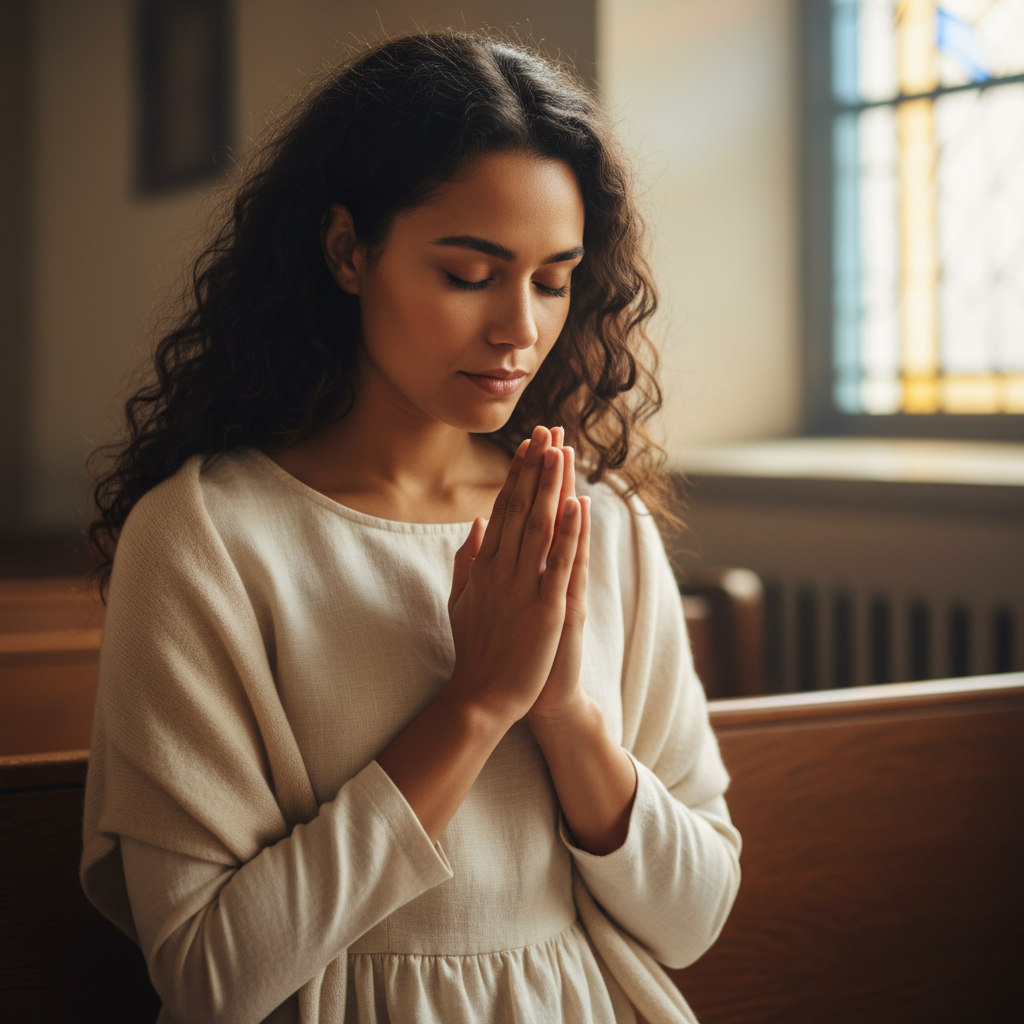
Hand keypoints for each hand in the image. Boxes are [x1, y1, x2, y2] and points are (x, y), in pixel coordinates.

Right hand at [446, 425, 582, 724]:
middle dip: (535, 468)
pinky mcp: (545, 612)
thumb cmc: (476, 650)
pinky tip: (577, 507)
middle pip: (520, 509)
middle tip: (546, 431)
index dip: (517, 475)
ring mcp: (523, 589)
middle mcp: (501, 571)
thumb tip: (477, 522)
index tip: (528, 444)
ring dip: (551, 488)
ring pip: (539, 528)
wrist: (481, 697)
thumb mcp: (461, 599)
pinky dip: (568, 535)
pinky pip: (559, 566)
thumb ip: (468, 559)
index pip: (503, 508)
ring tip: (561, 453)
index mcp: (484, 566)